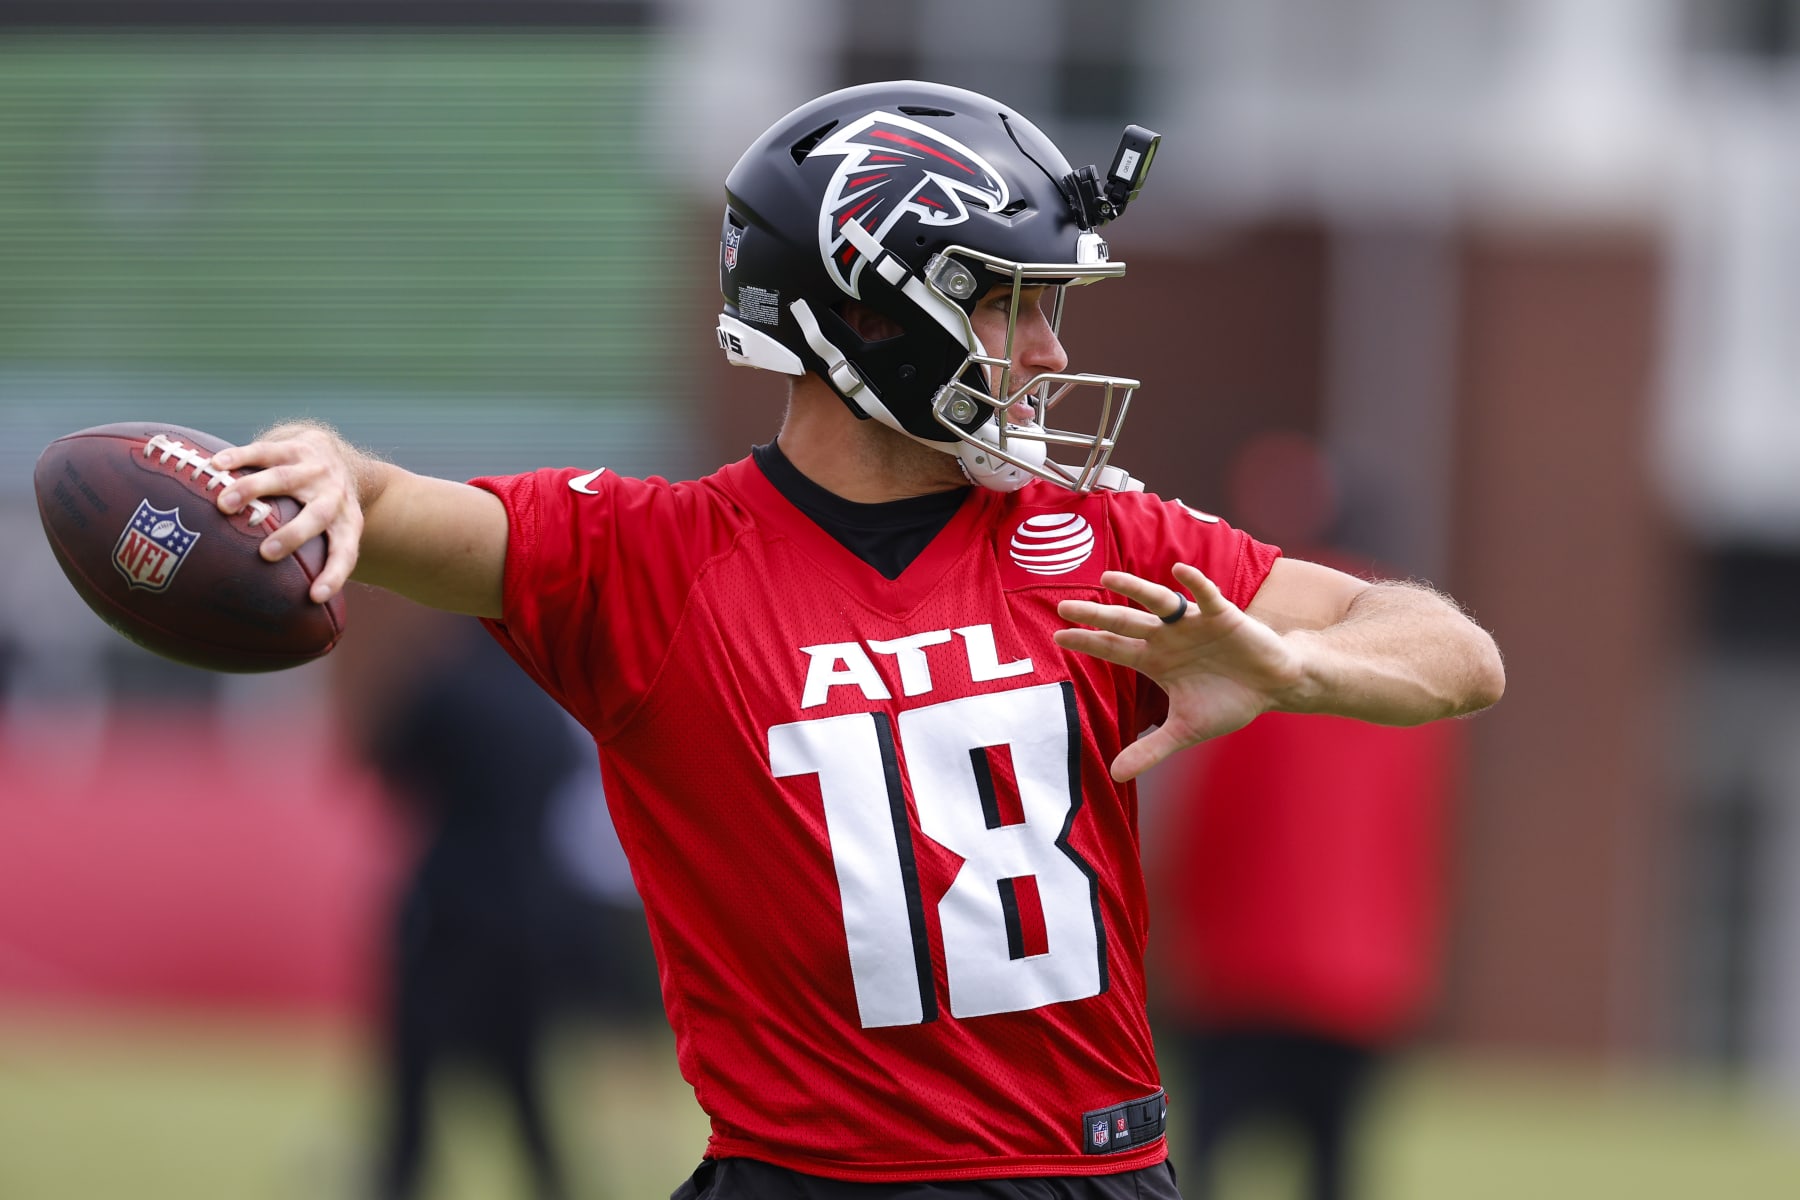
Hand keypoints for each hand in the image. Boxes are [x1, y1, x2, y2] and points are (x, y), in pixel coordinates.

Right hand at [209, 426, 363, 603]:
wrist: (335, 453)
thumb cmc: (323, 507)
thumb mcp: (332, 530)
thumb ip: (311, 561)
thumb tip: (278, 610)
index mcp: (346, 523)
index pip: (346, 553)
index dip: (334, 575)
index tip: (316, 597)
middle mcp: (334, 495)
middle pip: (318, 515)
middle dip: (293, 534)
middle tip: (267, 553)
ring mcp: (315, 468)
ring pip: (285, 478)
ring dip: (253, 490)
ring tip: (223, 504)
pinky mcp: (295, 447)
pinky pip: (266, 451)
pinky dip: (240, 457)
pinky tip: (215, 466)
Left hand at [1053, 563, 1304, 781]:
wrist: (1273, 686)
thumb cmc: (1228, 701)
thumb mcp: (1185, 730)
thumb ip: (1151, 749)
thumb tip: (1115, 776)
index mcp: (1155, 660)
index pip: (1113, 649)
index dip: (1087, 642)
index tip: (1057, 636)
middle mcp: (1168, 637)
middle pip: (1125, 623)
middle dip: (1096, 615)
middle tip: (1063, 606)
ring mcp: (1192, 623)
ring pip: (1158, 602)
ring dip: (1135, 589)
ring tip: (1109, 578)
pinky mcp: (1222, 615)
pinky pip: (1206, 595)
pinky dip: (1194, 583)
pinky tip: (1179, 570)